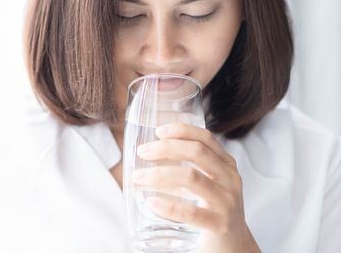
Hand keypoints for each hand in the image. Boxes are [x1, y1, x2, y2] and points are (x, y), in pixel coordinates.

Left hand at [132, 123, 260, 252]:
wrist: (235, 248)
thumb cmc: (213, 212)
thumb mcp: (207, 185)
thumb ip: (187, 169)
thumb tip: (147, 157)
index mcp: (226, 166)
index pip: (206, 139)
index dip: (182, 131)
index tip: (158, 131)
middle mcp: (230, 180)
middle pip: (198, 152)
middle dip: (166, 148)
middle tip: (143, 152)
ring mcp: (226, 202)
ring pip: (191, 178)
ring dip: (159, 174)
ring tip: (137, 177)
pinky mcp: (219, 225)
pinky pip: (191, 212)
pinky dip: (168, 206)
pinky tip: (151, 202)